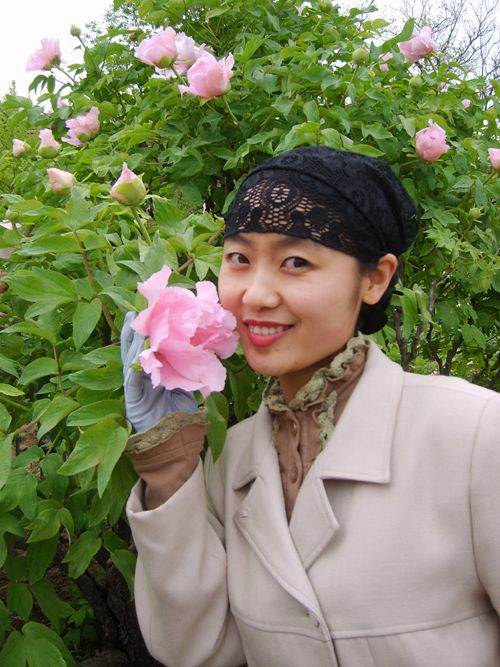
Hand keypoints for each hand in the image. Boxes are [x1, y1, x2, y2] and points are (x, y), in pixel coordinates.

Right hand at [120, 311, 196, 432]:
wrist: (174, 441)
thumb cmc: (180, 415)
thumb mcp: (184, 385)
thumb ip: (184, 369)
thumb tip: (196, 350)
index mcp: (153, 373)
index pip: (148, 349)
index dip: (147, 332)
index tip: (150, 313)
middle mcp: (142, 378)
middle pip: (135, 351)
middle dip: (134, 332)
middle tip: (134, 313)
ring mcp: (135, 388)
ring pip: (130, 362)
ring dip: (130, 345)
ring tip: (132, 327)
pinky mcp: (132, 400)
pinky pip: (132, 382)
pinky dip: (133, 370)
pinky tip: (134, 358)